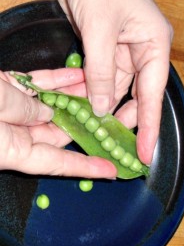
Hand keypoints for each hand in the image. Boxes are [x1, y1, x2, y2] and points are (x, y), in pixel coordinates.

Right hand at [0, 68, 116, 177]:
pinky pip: (37, 86)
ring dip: (74, 96)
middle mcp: (14, 133)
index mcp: (11, 150)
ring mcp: (11, 110)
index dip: (87, 167)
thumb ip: (24, 111)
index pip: (59, 163)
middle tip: (107, 112)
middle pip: (59, 130)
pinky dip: (57, 81)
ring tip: (96, 87)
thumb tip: (47, 112)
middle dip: (85, 120)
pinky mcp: (7, 89)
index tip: (111, 170)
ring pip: (51, 105)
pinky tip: (76, 75)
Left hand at [54, 0, 172, 164]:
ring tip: (89, 126)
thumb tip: (99, 108)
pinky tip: (78, 102)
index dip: (148, 127)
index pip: (153, 95)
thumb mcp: (99, 28)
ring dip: (100, 106)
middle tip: (110, 143)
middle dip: (122, 119)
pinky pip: (100, 79)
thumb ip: (101, 71)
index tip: (144, 153)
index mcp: (154, 46)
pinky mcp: (107, 51)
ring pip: (115, 90)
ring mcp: (125, 53)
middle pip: (136, 97)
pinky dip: (89, 91)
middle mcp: (144, 53)